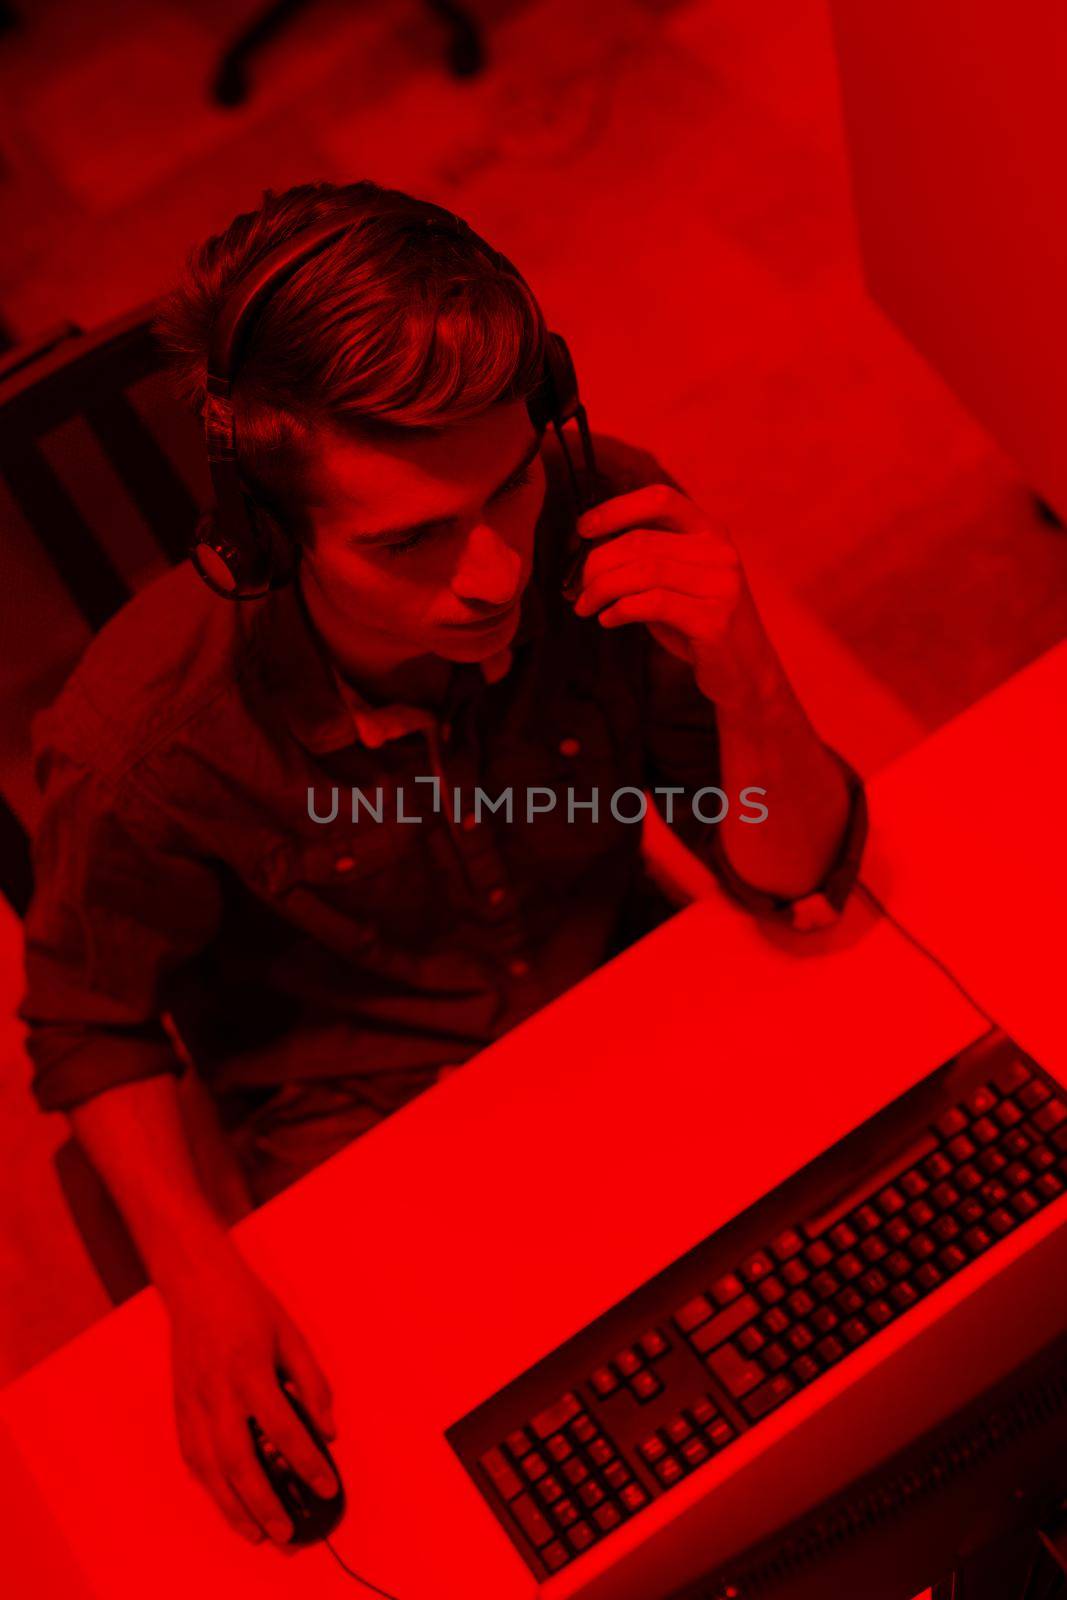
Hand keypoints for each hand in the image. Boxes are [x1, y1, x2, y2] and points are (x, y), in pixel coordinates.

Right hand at [165, 1251, 337, 1549]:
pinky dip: (210, 1487)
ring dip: (234, 1508)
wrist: (197, 1284)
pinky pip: (193, 1457)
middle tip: (288, 1532)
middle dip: (265, 1504)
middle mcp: (219, 1394)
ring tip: (258, 1533)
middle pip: (241, 1463)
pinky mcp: (180, 1408)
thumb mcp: (291, 1334)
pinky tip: (227, 1502)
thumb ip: (312, 1383)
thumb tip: (328, 1429)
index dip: (308, 1464)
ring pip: (211, 1470)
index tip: (326, 1487)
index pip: (285, 1430)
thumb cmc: (248, 1306)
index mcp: (252, 1372)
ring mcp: (194, 1404)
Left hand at [571, 484, 785, 710]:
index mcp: (711, 532)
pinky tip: (607, 619)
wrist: (745, 671)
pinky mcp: (714, 620)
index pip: (660, 499)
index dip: (616, 509)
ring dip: (602, 589)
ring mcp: (721, 585)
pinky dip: (620, 609)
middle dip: (598, 564)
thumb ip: (645, 560)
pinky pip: (653, 604)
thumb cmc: (699, 623)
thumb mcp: (675, 582)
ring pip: (643, 572)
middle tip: (578, 588)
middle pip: (641, 542)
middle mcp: (720, 552)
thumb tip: (590, 549)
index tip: (583, 528)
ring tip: (585, 606)